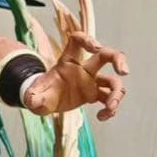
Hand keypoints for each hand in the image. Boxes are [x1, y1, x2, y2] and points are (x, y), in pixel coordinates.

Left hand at [24, 0, 128, 120]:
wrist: (43, 102)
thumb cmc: (38, 93)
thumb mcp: (32, 96)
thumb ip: (33, 97)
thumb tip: (33, 101)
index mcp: (67, 61)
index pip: (77, 41)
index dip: (87, 39)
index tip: (95, 48)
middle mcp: (82, 68)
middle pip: (106, 55)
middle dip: (119, 59)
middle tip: (124, 72)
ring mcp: (91, 81)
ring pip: (112, 82)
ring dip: (116, 94)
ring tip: (110, 107)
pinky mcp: (94, 94)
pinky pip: (108, 99)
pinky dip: (110, 109)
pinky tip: (102, 117)